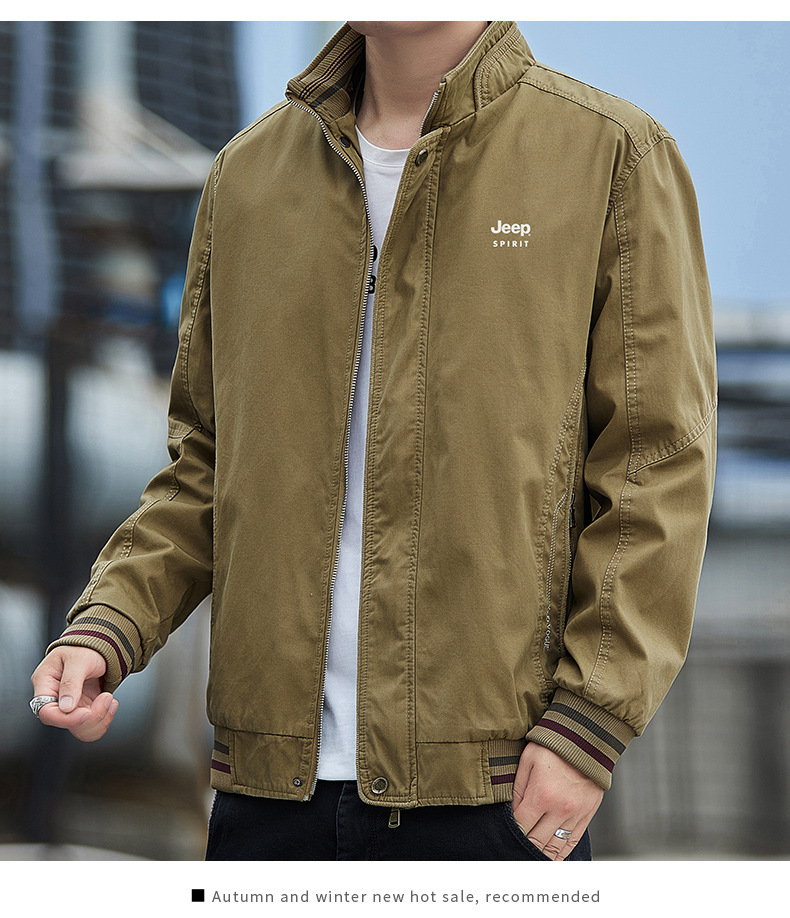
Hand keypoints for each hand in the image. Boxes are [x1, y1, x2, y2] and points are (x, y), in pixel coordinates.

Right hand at [30, 646, 118, 741]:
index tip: (87, 713)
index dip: (66, 719)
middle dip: (90, 717)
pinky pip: (91, 725)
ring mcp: (69, 705)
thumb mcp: (79, 659)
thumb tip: (65, 707)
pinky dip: (104, 718)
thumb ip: (71, 681)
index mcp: (45, 683)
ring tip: (110, 699)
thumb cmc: (84, 648)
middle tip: (106, 697)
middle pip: (65, 723)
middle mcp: (55, 698)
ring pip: (79, 729)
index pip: (46, 712)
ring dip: (100, 719)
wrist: (98, 648)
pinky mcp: (82, 709)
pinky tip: (111, 703)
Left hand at [511, 742, 603, 859]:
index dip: (512, 832)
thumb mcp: (528, 760)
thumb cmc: (554, 746)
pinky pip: (573, 840)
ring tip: (532, 858)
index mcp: (541, 795)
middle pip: (537, 840)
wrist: (586, 740)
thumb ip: (518, 787)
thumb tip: (511, 810)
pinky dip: (563, 853)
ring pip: (555, 846)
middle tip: (514, 851)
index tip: (504, 837)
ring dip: (542, 855)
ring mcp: (574, 814)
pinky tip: (554, 858)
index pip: (521, 825)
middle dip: (524, 846)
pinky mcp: (587, 814)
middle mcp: (558, 809)